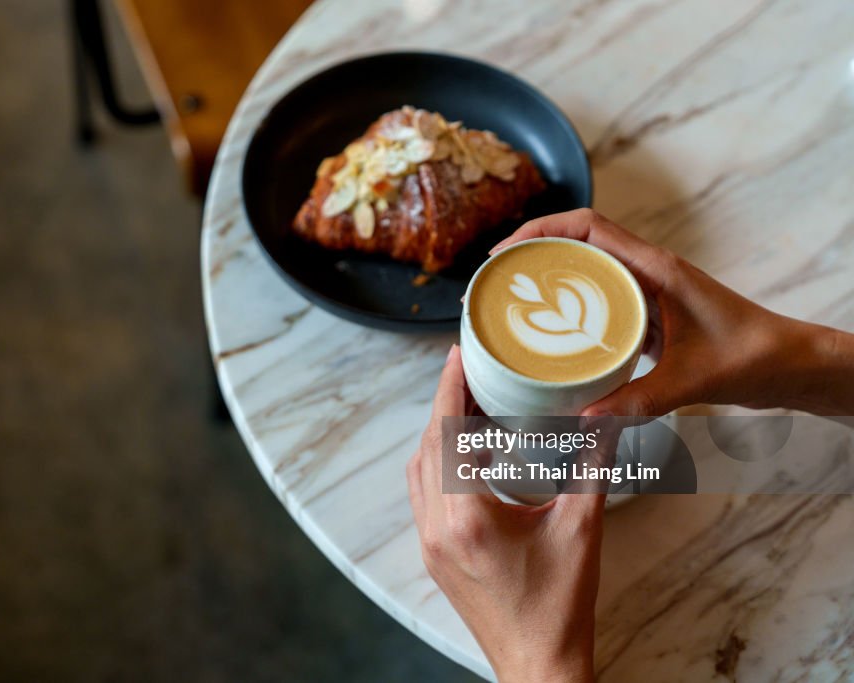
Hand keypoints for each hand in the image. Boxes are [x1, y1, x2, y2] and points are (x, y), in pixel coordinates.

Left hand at [407, 346, 601, 682]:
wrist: (538, 664)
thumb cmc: (560, 607)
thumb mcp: (582, 530)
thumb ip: (592, 469)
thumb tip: (605, 423)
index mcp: (468, 517)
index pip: (446, 436)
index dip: (449, 389)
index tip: (457, 354)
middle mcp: (438, 527)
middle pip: (427, 448)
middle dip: (444, 405)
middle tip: (470, 372)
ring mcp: (430, 544)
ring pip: (419, 472)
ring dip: (437, 436)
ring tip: (467, 407)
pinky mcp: (434, 555)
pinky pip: (423, 497)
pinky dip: (437, 466)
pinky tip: (465, 457)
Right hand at [491, 209, 853, 416]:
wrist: (790, 365)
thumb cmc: (753, 358)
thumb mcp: (692, 381)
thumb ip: (637, 400)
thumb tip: (582, 418)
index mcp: (656, 268)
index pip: (589, 227)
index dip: (541, 231)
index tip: (506, 251)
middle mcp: (649, 271)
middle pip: (579, 242)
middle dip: (533, 252)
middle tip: (497, 279)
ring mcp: (649, 291)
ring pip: (588, 269)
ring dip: (550, 276)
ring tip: (514, 301)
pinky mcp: (651, 312)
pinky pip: (601, 299)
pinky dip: (572, 306)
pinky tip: (554, 334)